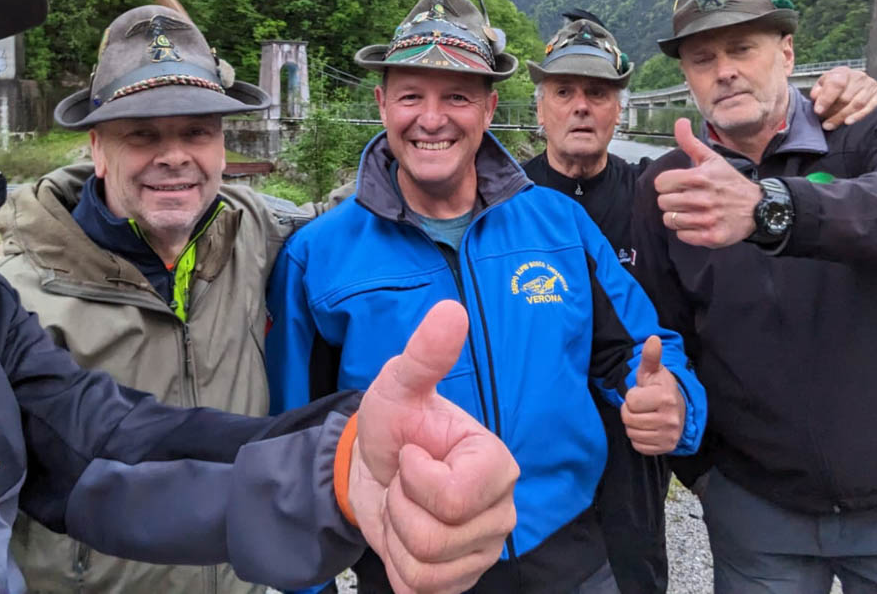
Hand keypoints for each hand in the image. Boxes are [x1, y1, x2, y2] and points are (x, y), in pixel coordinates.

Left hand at [350, 301, 518, 593]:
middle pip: (439, 538)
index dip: (417, 478)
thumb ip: (424, 354)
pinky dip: (399, 565)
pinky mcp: (462, 579)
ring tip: (406, 504)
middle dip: (402, 506)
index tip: (413, 454)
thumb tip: (451, 310)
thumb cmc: (395, 425)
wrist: (375, 468)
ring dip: (398, 534)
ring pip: (427, 566)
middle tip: (406, 481)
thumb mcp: (399, 385)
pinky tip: (406, 535)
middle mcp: (501, 510)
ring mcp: (484, 550)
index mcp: (497, 466)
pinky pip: (422, 590)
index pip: (458, 498)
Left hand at [621, 335, 685, 454]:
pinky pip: (638, 446)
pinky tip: (648, 428)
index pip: (630, 401)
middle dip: (630, 411)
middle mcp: (670, 418)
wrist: (678, 409)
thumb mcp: (653, 371)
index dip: (631, 397)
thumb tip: (653, 339)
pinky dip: (639, 438)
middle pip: (628, 418)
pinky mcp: (666, 448)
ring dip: (634, 425)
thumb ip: (650, 356)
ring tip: (645, 416)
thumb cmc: (660, 388)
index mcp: (665, 397)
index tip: (642, 394)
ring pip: (632, 433)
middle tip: (642, 406)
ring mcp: (669, 435)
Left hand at [656, 118, 759, 247]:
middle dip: (672, 200)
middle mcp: (703, 199)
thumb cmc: (730, 183)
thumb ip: (690, 143)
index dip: (667, 184)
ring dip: (678, 217)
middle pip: (663, 203)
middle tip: (686, 199)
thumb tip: (679, 122)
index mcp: (699, 177)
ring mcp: (708, 219)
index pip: (660, 183)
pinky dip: (687, 232)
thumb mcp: (712, 159)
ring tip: (692, 211)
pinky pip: (683, 236)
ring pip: (670, 220)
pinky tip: (699, 223)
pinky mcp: (712, 237)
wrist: (760, 208)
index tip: (678, 185)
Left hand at [809, 66, 876, 129]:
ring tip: (829, 125)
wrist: (854, 87)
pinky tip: (848, 122)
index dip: (826, 98)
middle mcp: (859, 76)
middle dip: (832, 111)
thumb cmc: (835, 88)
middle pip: (845, 97)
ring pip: (856, 104)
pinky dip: (858, 116)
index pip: (836, 83)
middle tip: (823, 121)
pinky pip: (869, 108)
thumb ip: (817, 91)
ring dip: (842, 117)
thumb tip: (816, 97)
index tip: (818, 111)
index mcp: (843, 72)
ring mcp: (871, 85)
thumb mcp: (822, 86)